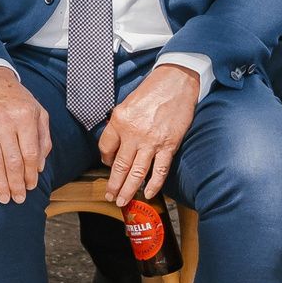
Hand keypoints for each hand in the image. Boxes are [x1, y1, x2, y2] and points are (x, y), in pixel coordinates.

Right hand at [0, 66, 53, 202]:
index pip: (30, 154)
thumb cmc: (16, 98)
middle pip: (12, 161)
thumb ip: (43, 138)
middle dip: (16, 184)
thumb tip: (40, 166)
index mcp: (24, 117)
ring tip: (3, 197)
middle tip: (18, 199)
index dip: (31, 174)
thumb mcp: (38, 111)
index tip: (31, 187)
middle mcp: (4, 121)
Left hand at [100, 63, 200, 204]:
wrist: (176, 82)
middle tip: (110, 196)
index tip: (107, 166)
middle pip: (119, 165)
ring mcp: (151, 141)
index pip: (105, 147)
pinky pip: (159, 169)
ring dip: (129, 189)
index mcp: (120, 120)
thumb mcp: (127, 104)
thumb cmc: (152, 90)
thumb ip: (120, 125)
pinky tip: (148, 193)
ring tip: (123, 200)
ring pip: (137, 172)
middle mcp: (133, 132)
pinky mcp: (169, 145)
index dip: (105, 160)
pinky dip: (154, 184)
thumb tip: (116, 146)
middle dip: (113, 184)